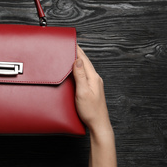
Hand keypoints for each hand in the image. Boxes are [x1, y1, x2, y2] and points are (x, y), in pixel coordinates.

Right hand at [73, 46, 121, 166]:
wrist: (98, 124)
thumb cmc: (90, 111)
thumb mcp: (83, 92)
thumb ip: (80, 75)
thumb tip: (77, 60)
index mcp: (93, 77)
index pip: (83, 59)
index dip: (77, 50)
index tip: (70, 42)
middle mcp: (95, 79)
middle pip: (84, 62)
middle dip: (76, 53)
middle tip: (68, 46)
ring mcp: (94, 84)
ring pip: (84, 68)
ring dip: (77, 60)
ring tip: (69, 55)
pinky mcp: (91, 89)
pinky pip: (84, 74)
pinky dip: (78, 69)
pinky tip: (73, 71)